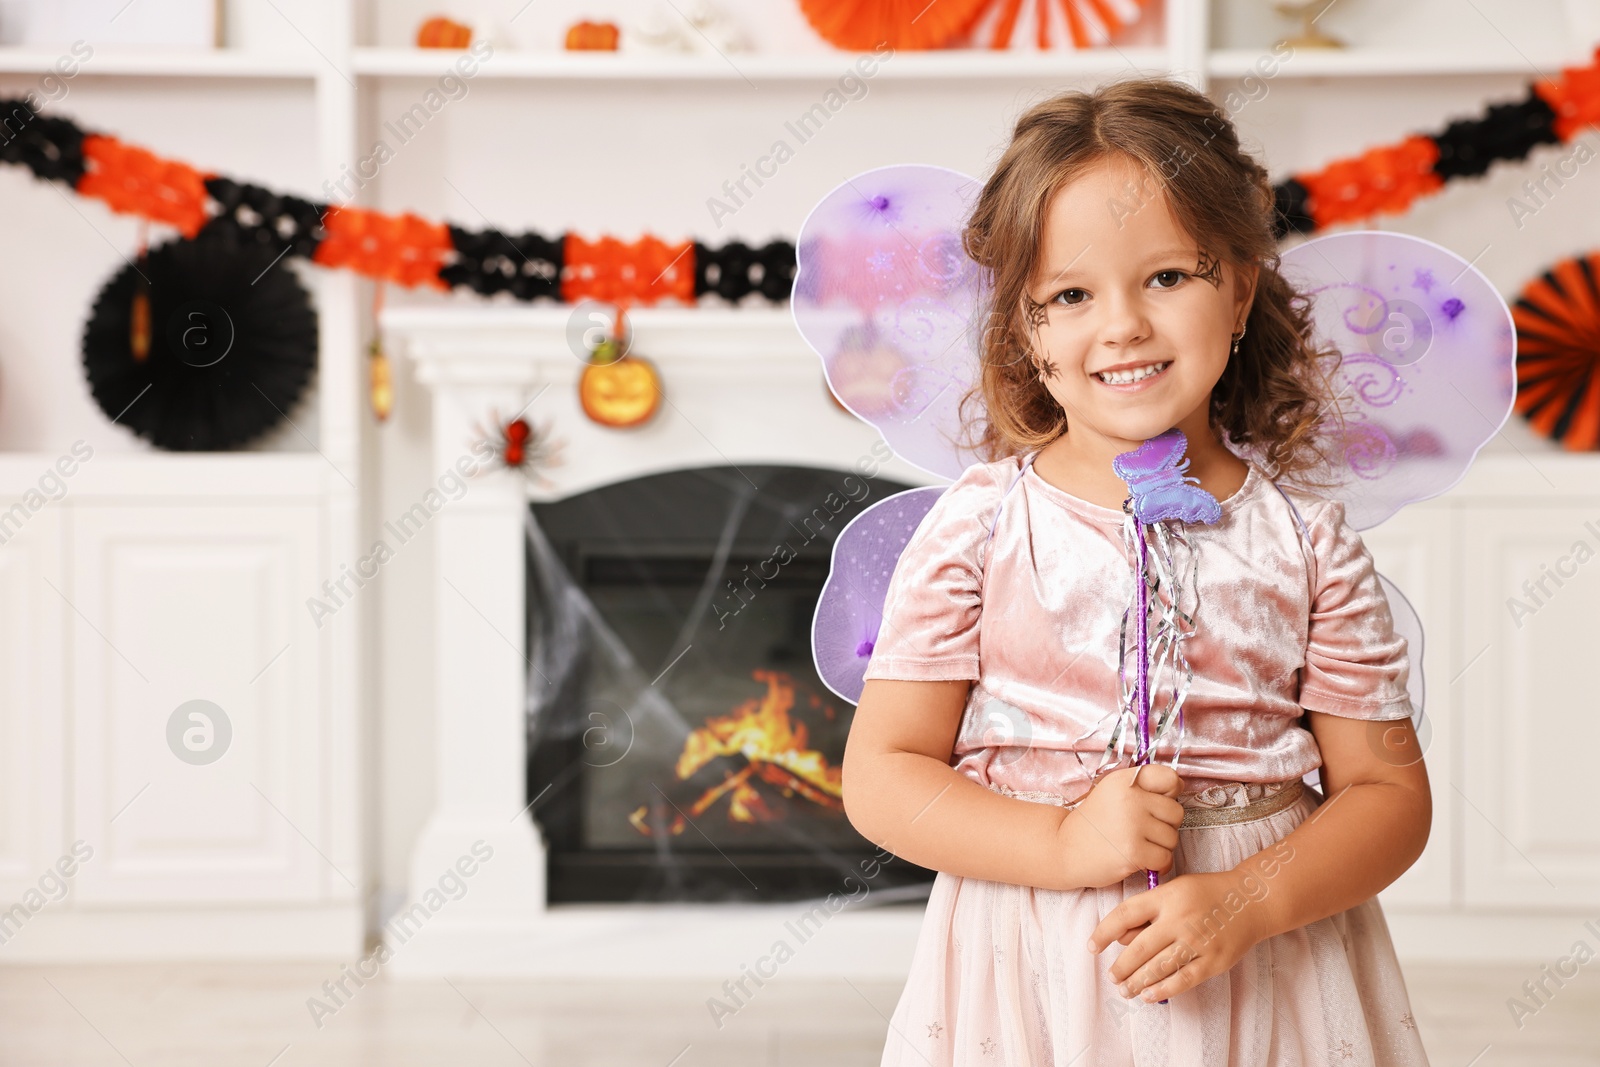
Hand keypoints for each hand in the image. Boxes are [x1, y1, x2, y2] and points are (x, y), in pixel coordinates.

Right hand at [1060, 764, 1185, 888]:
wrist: (1065, 848)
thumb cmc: (1094, 823)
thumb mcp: (1112, 792)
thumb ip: (1142, 787)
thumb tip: (1180, 786)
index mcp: (1125, 780)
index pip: (1170, 778)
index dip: (1170, 792)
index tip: (1157, 802)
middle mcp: (1130, 798)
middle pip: (1176, 812)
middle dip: (1164, 825)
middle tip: (1142, 830)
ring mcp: (1132, 825)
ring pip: (1172, 838)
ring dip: (1159, 846)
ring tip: (1136, 844)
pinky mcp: (1134, 852)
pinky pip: (1165, 858)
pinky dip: (1156, 864)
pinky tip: (1140, 860)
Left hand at [1086, 870, 1270, 1002]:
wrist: (1251, 900)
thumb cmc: (1205, 894)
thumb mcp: (1174, 889)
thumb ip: (1149, 910)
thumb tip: (1120, 937)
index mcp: (1166, 896)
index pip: (1125, 915)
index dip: (1103, 932)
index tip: (1092, 947)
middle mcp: (1180, 918)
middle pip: (1140, 948)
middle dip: (1121, 967)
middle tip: (1112, 977)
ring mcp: (1198, 940)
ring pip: (1159, 967)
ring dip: (1137, 982)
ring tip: (1124, 990)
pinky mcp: (1214, 960)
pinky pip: (1183, 979)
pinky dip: (1163, 989)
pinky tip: (1148, 995)